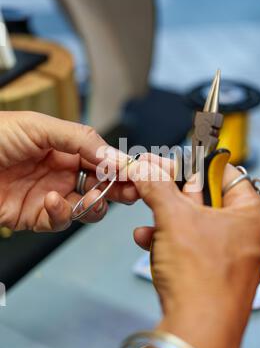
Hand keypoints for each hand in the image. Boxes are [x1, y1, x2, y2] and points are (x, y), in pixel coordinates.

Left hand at [0, 111, 138, 231]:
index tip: (138, 172)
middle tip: (131, 192)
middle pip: (101, 186)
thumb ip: (81, 140)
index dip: (121, 166)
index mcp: (66, 149)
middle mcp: (62, 173)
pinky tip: (52, 200)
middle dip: (118, 190)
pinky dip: (60, 213)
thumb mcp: (40, 126)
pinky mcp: (34, 216)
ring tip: (92, 197)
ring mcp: (50, 195)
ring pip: (86, 208)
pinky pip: (58, 221)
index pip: (102, 159)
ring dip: (94, 204)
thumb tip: (115, 155)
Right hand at [129, 162, 259, 347]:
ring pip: (195, 226)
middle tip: (153, 183)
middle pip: (207, 200)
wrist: (197, 330)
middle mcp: (246, 235)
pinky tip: (147, 241)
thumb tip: (145, 169)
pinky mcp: (213, 276)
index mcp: (251, 214)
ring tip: (147, 217)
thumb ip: (157, 187)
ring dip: (166, 219)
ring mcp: (231, 258)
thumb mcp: (174, 217)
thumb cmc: (202, 276)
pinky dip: (169, 242)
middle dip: (174, 194)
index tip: (174, 161)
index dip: (196, 164)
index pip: (225, 174)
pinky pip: (191, 249)